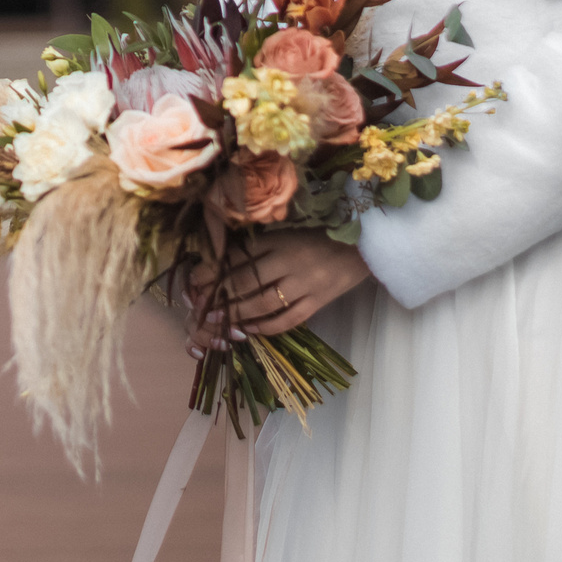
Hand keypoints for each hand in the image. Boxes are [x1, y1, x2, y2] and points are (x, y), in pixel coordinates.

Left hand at [186, 232, 370, 354]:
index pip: (239, 255)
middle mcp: (290, 260)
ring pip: (264, 302)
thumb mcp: (290, 232)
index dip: (214, 269)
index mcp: (280, 239)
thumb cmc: (323, 235)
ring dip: (238, 312)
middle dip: (219, 294)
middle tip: (200, 306)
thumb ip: (263, 244)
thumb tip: (226, 258)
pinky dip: (268, 327)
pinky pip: (289, 318)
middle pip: (246, 279)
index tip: (195, 279)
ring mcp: (305, 283)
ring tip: (220, 320)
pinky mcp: (319, 301)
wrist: (366, 244)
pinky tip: (252, 329)